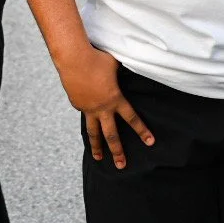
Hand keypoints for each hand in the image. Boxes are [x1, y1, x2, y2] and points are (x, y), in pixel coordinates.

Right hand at [58, 46, 154, 168]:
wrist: (73, 58)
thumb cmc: (97, 57)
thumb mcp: (115, 64)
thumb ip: (122, 71)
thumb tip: (133, 64)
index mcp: (115, 99)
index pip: (132, 119)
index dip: (142, 131)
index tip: (150, 142)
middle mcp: (102, 108)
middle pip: (111, 134)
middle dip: (118, 151)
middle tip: (121, 165)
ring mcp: (87, 108)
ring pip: (93, 132)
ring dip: (96, 147)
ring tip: (99, 158)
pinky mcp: (76, 103)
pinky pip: (84, 112)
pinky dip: (87, 114)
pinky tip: (87, 110)